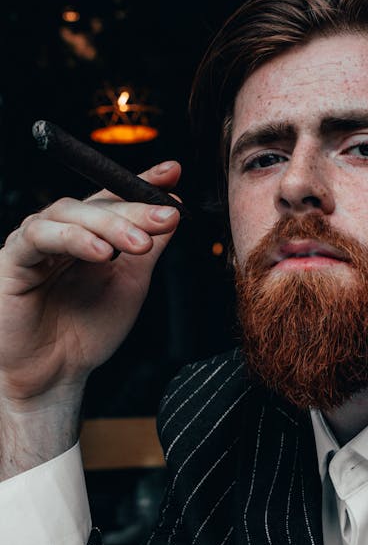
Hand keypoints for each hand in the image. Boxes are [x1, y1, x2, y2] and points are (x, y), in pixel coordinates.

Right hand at [0, 161, 180, 476]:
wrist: (57, 373)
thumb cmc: (91, 328)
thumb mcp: (131, 282)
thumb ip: (149, 246)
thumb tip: (175, 208)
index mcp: (92, 233)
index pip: (116, 198)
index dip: (142, 181)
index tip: (173, 171)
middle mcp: (63, 230)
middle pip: (97, 204)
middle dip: (135, 209)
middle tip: (168, 217)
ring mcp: (36, 242)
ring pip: (69, 215)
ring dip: (108, 224)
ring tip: (139, 244)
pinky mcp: (13, 260)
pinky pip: (39, 238)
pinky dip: (73, 240)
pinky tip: (101, 253)